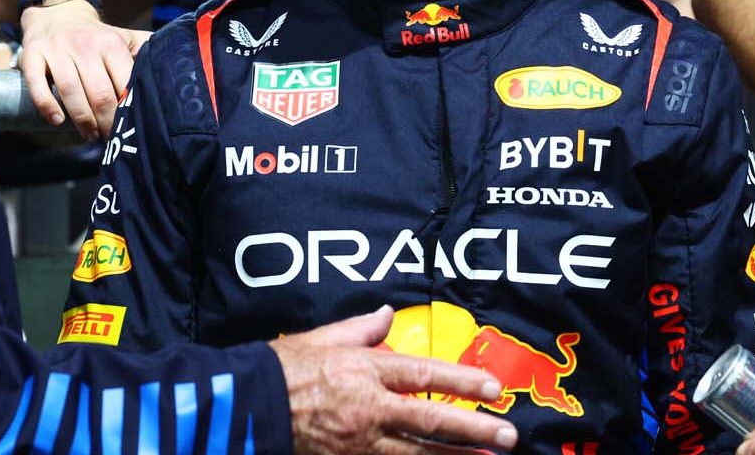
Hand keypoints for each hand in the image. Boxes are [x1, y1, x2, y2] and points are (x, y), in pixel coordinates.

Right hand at [17, 0, 147, 136]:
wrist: (57, 12)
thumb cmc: (95, 36)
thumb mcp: (123, 37)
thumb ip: (147, 51)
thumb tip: (178, 69)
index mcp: (112, 44)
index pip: (124, 82)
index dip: (128, 109)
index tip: (131, 127)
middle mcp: (85, 45)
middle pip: (99, 92)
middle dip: (107, 121)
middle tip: (110, 138)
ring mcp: (57, 49)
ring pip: (70, 90)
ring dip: (81, 119)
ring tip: (89, 135)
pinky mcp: (33, 53)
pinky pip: (36, 82)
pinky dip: (46, 105)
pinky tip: (57, 120)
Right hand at [270, 307, 517, 454]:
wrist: (244, 407)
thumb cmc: (281, 369)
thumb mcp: (321, 339)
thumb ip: (360, 328)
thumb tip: (387, 313)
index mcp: (364, 370)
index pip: (423, 374)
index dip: (461, 382)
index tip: (493, 389)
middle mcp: (368, 408)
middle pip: (430, 421)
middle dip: (473, 430)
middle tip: (509, 436)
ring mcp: (359, 442)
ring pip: (417, 454)